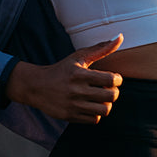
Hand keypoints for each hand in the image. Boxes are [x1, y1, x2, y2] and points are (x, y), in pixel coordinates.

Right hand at [6, 34, 123, 122]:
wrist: (36, 86)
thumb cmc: (62, 70)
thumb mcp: (79, 56)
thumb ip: (101, 49)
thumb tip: (120, 37)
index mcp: (79, 74)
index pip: (111, 79)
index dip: (117, 79)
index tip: (113, 78)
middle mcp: (76, 90)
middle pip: (111, 96)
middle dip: (114, 92)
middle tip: (108, 88)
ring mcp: (73, 105)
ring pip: (105, 110)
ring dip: (106, 103)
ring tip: (100, 98)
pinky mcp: (70, 116)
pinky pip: (94, 120)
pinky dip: (96, 113)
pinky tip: (91, 105)